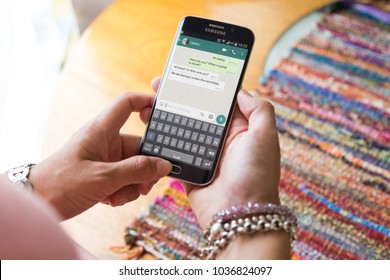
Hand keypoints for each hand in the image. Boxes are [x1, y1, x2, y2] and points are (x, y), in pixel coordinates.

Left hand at [30, 92, 171, 219]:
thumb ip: (137, 171)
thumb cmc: (61, 183)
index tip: (165, 112)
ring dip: (134, 184)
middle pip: (140, 146)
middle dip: (146, 168)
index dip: (146, 102)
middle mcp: (106, 142)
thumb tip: (165, 166)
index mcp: (102, 130)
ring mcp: (106, 159)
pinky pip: (126, 179)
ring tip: (118, 195)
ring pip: (135, 167)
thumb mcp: (104, 178)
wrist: (38, 203)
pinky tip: (111, 199)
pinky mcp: (105, 174)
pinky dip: (124, 191)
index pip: (127, 104)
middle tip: (146, 185)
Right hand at [151, 78, 280, 228]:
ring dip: (166, 117)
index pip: (218, 102)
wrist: (238, 215)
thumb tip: (240, 91)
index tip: (186, 73)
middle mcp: (220, 141)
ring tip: (149, 104)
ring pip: (181, 131)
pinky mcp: (188, 171)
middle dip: (178, 98)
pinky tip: (149, 127)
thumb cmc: (256, 175)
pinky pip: (172, 153)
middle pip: (195, 114)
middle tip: (159, 85)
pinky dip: (161, 142)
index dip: (203, 87)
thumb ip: (258, 109)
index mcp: (238, 129)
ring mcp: (202, 156)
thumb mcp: (266, 136)